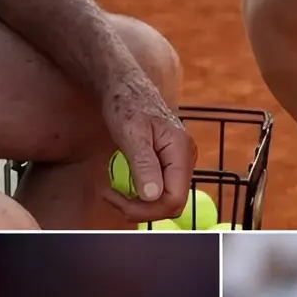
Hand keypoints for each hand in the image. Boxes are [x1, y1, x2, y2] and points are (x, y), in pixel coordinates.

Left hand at [97, 62, 193, 221]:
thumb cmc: (127, 104)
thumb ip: (144, 165)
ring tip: (113, 193)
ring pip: (166, 199)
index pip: (174, 198)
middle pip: (172, 203)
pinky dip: (141, 195)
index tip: (117, 200)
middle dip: (142, 209)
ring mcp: (178, 161)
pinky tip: (123, 187)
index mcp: (180, 151)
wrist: (126, 87)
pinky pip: (160, 189)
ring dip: (140, 204)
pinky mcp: (168, 163)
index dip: (147, 209)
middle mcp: (185, 158)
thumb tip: (153, 197)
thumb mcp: (131, 134)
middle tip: (111, 198)